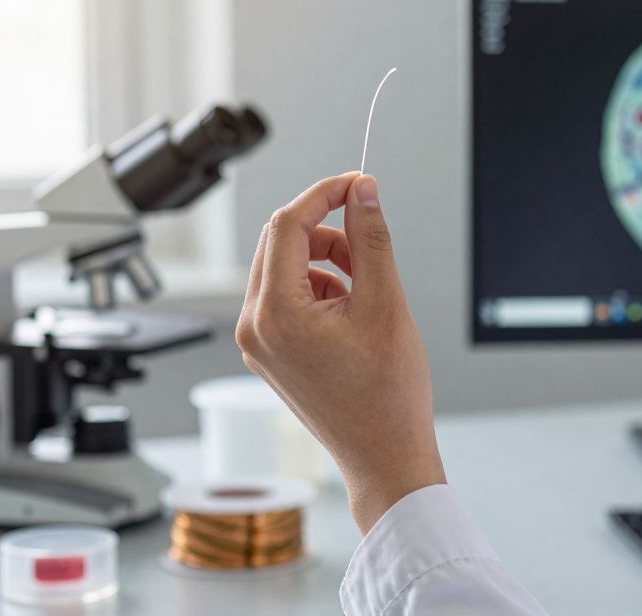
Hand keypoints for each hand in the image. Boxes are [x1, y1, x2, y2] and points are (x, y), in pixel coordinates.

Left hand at [235, 172, 445, 533]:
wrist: (384, 456)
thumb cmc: (388, 395)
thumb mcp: (385, 302)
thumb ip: (370, 238)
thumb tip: (363, 191)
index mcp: (275, 313)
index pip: (286, 224)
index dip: (324, 194)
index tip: (357, 184)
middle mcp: (253, 327)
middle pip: (277, 242)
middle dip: (323, 228)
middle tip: (366, 233)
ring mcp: (257, 343)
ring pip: (281, 268)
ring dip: (322, 258)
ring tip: (365, 283)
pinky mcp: (268, 353)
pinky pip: (283, 297)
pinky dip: (316, 287)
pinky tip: (352, 310)